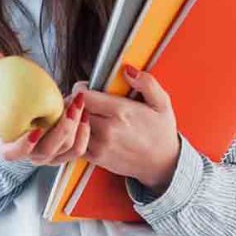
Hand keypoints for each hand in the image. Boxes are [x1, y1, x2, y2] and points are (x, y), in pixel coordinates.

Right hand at [0, 86, 90, 166]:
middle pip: (47, 150)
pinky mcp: (66, 153)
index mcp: (10, 146)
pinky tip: (85, 112)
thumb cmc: (14, 102)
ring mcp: (50, 157)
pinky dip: (84, 131)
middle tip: (69, 108)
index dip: (23, 145)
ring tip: (78, 104)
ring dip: (76, 126)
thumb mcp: (2, 88)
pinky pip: (79, 148)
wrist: (29, 113)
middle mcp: (31, 156)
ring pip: (67, 149)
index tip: (35, 130)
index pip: (13, 153)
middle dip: (62, 130)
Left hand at [75, 64, 182, 192]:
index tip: (88, 88)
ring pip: (72, 126)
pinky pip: (74, 142)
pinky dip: (75, 134)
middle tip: (83, 100)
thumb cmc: (161, 132)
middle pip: (74, 109)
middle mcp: (107, 129)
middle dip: (75, 102)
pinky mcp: (95, 158)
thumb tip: (127, 70)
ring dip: (74, 118)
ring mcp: (100, 145)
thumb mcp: (162, 103)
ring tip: (83, 114)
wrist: (163, 164)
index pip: (83, 95)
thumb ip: (146, 83)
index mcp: (121, 112)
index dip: (81, 88)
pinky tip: (85, 129)